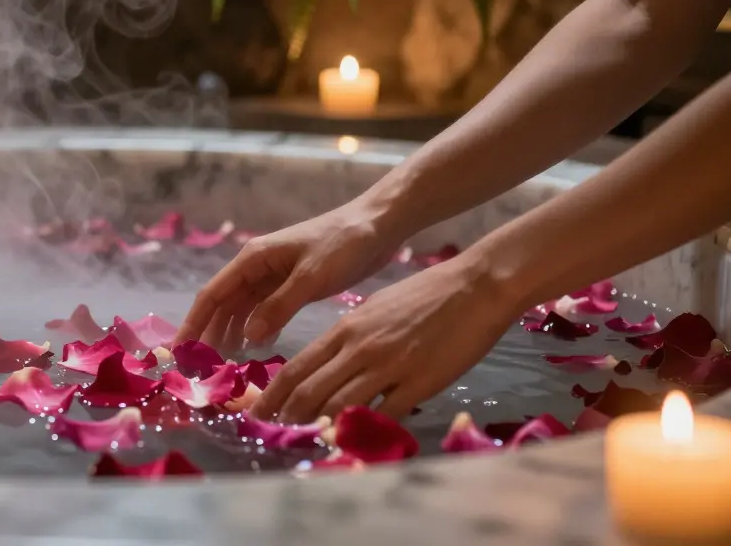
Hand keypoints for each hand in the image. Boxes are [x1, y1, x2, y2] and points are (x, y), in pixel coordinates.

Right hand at [174, 200, 402, 353]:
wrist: (377, 226)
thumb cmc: (343, 244)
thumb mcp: (311, 277)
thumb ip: (278, 306)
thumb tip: (247, 337)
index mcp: (253, 259)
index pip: (212, 295)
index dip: (194, 324)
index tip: (180, 352)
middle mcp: (256, 267)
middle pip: (222, 304)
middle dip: (208, 333)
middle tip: (199, 369)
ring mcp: (273, 276)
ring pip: (241, 309)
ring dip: (230, 333)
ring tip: (222, 365)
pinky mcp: (291, 284)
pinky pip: (264, 310)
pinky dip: (256, 328)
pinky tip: (254, 348)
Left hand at [248, 254, 522, 422]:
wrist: (473, 287)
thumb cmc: (424, 295)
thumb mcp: (374, 310)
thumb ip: (350, 338)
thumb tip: (330, 364)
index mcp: (345, 329)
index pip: (297, 367)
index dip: (274, 394)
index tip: (258, 412)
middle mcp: (359, 349)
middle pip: (310, 390)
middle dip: (287, 416)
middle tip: (273, 434)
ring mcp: (388, 367)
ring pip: (340, 406)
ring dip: (320, 427)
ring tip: (308, 442)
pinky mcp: (418, 383)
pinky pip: (386, 414)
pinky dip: (367, 430)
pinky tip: (357, 441)